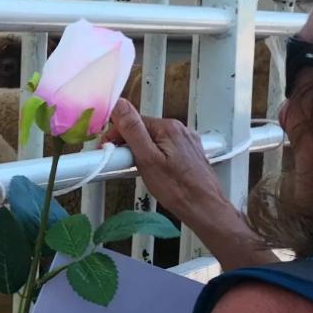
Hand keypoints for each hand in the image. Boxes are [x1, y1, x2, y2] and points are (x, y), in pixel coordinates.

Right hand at [103, 98, 227, 228]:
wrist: (204, 208)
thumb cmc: (178, 189)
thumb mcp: (147, 159)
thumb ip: (132, 130)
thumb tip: (120, 105)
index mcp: (168, 127)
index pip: (133, 120)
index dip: (116, 136)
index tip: (108, 150)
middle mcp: (179, 130)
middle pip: (144, 129)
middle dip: (129, 144)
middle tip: (122, 164)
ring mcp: (186, 142)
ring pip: (154, 140)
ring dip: (142, 152)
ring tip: (140, 171)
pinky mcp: (189, 154)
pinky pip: (166, 149)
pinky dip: (156, 157)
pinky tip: (155, 173)